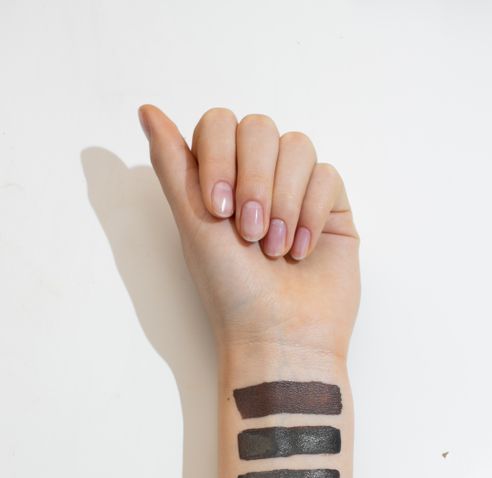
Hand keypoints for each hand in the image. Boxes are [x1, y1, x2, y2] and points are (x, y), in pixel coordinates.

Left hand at [138, 105, 360, 359]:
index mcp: (219, 180)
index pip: (220, 124)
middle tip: (250, 235)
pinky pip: (328, 176)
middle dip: (255, 182)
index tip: (218, 211)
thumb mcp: (194, 225)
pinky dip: (311, 214)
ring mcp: (297, 191)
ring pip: (298, 147)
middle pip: (261, 128)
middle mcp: (257, 179)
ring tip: (276, 249)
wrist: (280, 338)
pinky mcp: (332, 208)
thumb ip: (172, 164)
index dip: (219, 157)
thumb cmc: (232, 292)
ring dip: (283, 201)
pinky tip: (301, 250)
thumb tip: (146, 110)